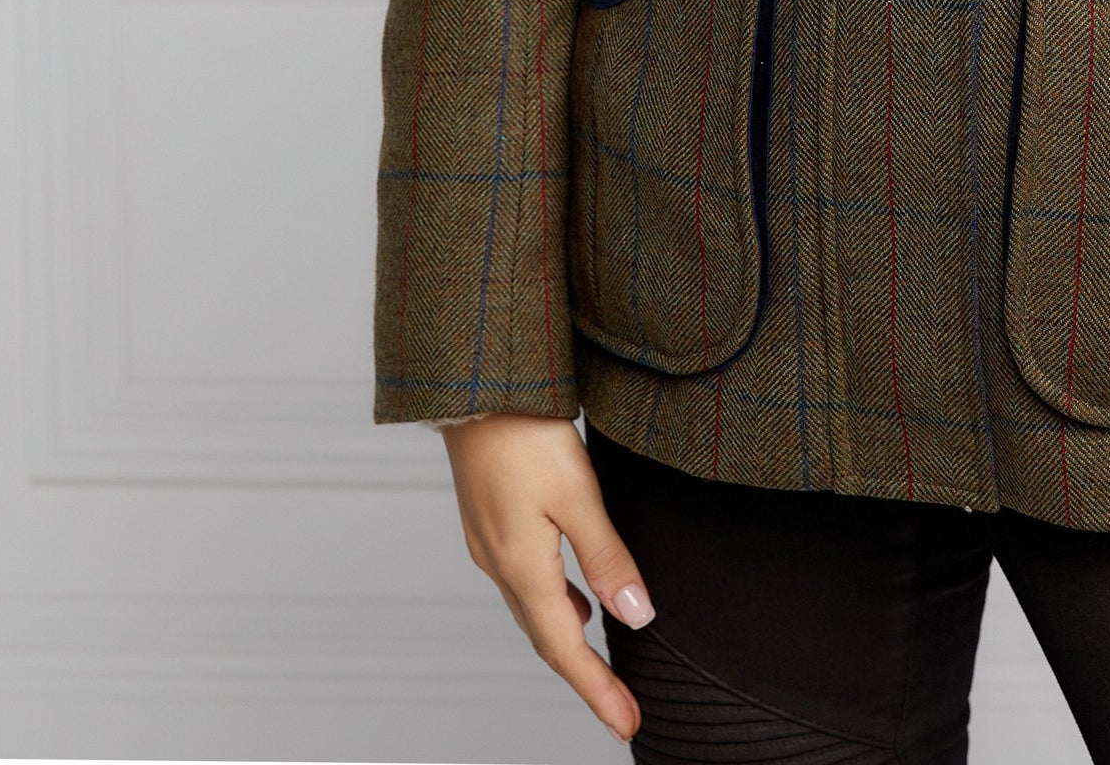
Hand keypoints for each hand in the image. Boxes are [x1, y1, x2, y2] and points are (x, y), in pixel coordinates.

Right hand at [442, 414, 650, 741]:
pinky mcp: (489, 521)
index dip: (598, 691)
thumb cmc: (524, 429)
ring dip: (566, 644)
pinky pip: (523, 584)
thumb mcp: (579, 492)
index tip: (627, 724)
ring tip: (602, 666)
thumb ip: (607, 557)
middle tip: (622, 709)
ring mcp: (489, 543)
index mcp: (522, 566)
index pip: (565, 649)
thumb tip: (636, 616)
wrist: (473, 385)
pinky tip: (572, 598)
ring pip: (532, 612)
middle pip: (546, 640)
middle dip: (585, 678)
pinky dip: (551, 606)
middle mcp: (499, 564)